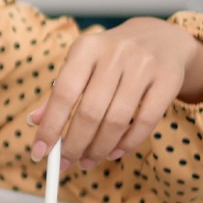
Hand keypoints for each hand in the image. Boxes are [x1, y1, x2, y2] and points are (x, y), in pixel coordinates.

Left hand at [29, 17, 202, 168]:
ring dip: (99, 148)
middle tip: (65, 164)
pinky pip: (145, 122)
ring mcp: (144, 66)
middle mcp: (115, 54)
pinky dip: (127, 143)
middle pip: (90, 112)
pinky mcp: (168, 80)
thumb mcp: (82, 64)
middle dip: (74, 145)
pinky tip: (114, 152)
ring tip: (88, 161)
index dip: (50, 127)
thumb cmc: (110, 57)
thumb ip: (60, 92)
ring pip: (117, 120)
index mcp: (87, 47)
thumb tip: (35, 122)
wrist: (160, 37)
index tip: (39, 152)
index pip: (63, 93)